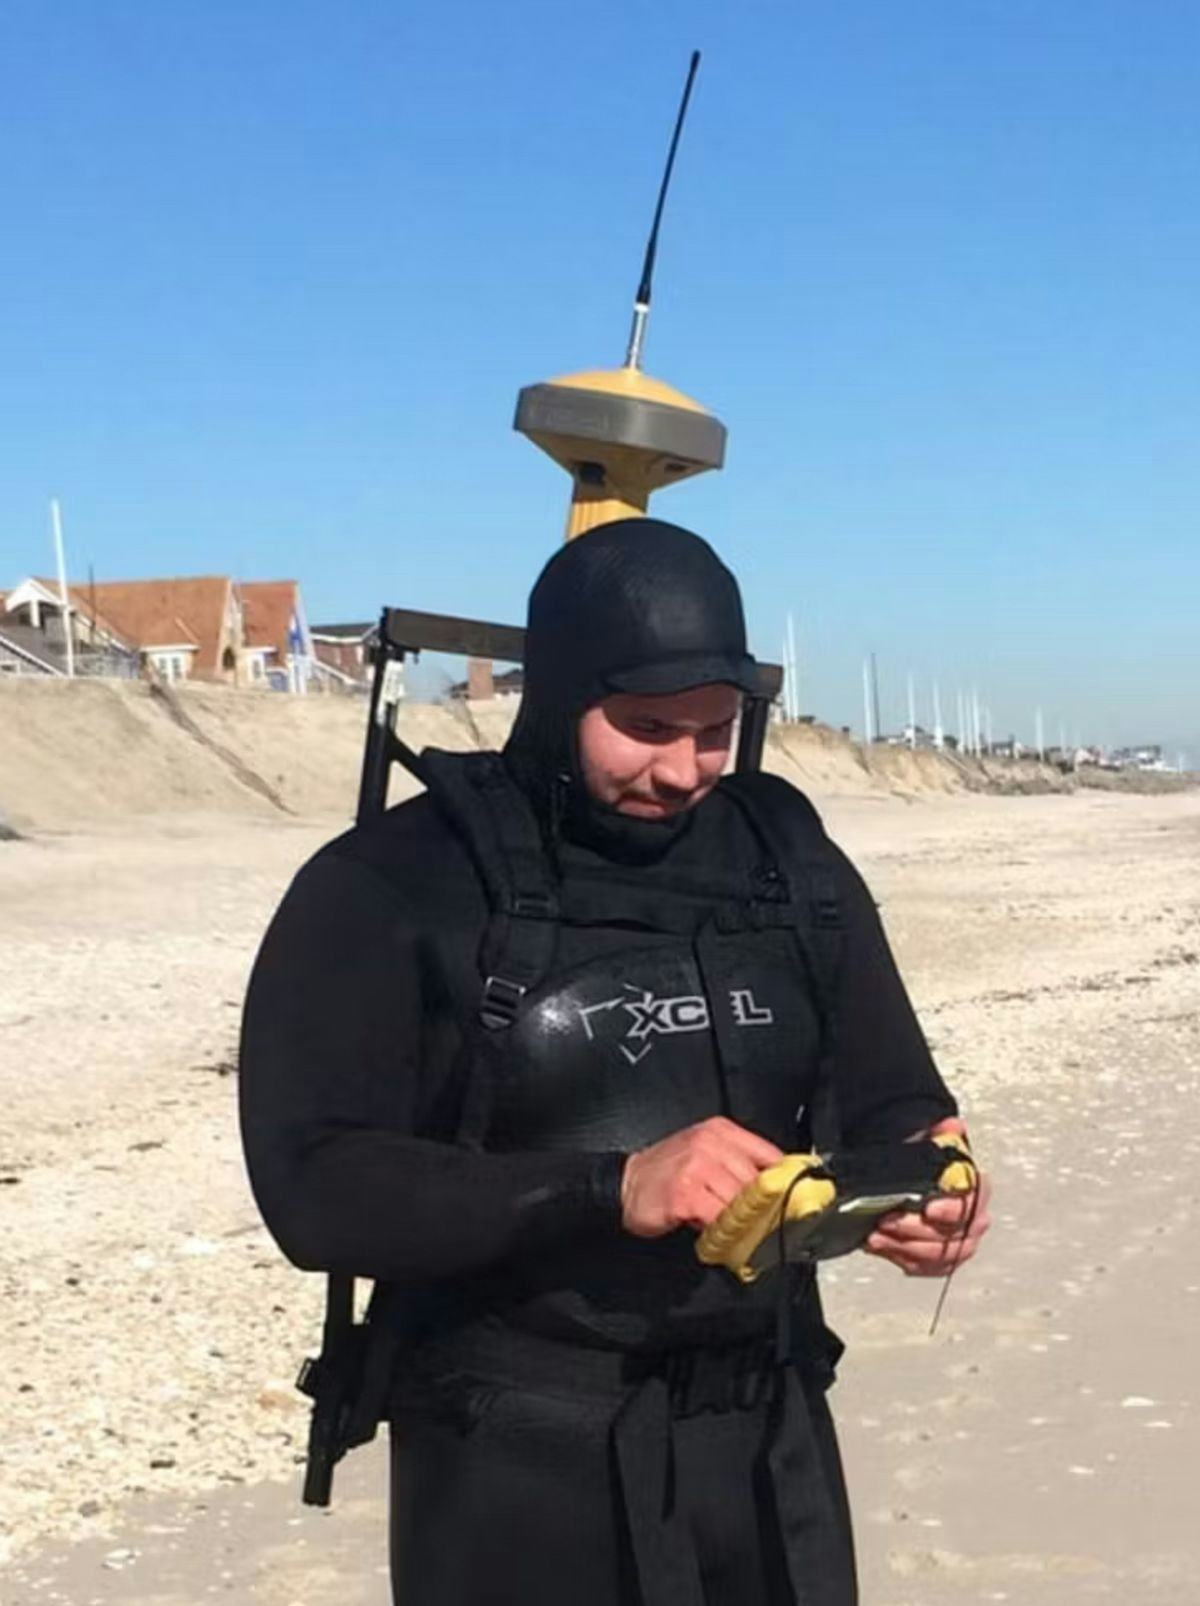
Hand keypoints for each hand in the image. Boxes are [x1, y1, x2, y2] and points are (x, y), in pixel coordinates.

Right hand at [621, 1117, 783, 1238]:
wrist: (625, 1185)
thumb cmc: (667, 1172)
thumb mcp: (705, 1153)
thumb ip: (739, 1163)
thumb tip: (777, 1187)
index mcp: (721, 1131)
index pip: (769, 1154)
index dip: (786, 1181)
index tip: (797, 1200)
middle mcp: (710, 1144)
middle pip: (758, 1182)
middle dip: (762, 1208)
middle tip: (765, 1227)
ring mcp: (697, 1168)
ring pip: (741, 1201)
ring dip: (742, 1223)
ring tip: (739, 1233)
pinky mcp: (686, 1193)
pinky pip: (719, 1217)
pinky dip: (723, 1231)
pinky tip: (717, 1235)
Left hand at [863, 1117, 991, 1276]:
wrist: (921, 1189)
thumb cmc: (930, 1171)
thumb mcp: (933, 1146)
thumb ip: (942, 1136)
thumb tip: (951, 1125)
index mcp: (977, 1192)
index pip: (971, 1203)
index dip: (951, 1209)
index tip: (928, 1208)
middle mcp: (976, 1222)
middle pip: (952, 1236)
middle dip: (915, 1230)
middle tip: (887, 1221)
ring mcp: (962, 1245)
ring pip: (938, 1256)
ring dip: (904, 1248)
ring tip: (876, 1237)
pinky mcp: (945, 1263)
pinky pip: (927, 1269)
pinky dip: (902, 1259)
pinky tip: (882, 1248)